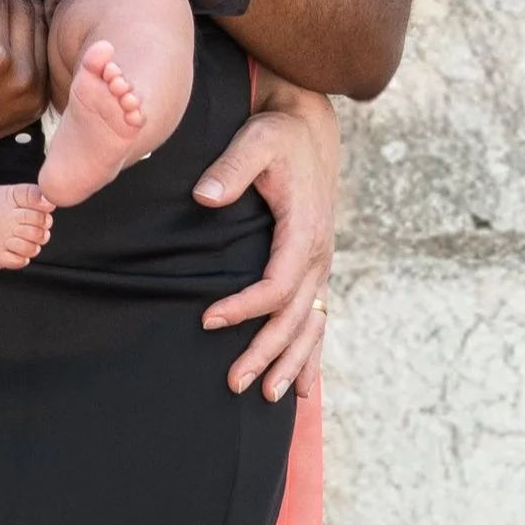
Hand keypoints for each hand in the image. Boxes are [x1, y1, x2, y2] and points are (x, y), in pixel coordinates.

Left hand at [194, 79, 339, 399]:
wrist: (308, 128)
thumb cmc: (277, 134)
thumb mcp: (255, 140)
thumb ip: (231, 167)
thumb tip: (204, 196)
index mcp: (305, 229)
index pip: (277, 283)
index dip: (245, 306)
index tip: (208, 319)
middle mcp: (319, 253)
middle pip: (294, 316)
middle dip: (266, 352)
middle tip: (234, 382)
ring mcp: (320, 264)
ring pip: (309, 325)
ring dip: (291, 363)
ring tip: (267, 396)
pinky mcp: (314, 267)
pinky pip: (315, 318)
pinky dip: (310, 354)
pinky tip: (301, 388)